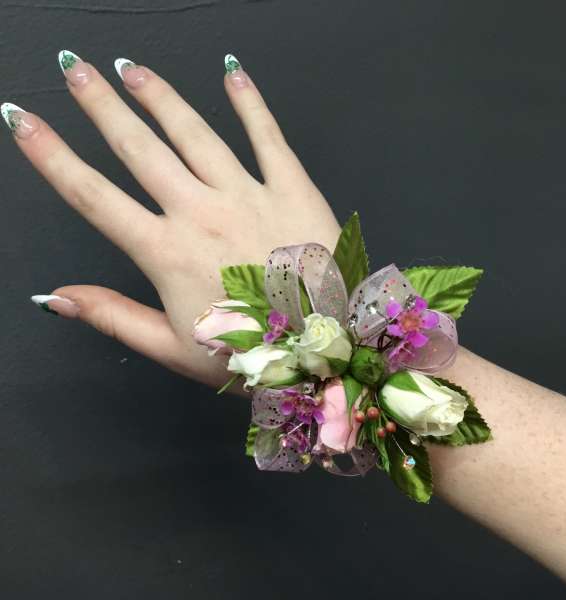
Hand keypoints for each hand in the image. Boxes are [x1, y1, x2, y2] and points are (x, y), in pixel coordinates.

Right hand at [5, 51, 341, 386]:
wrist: (323, 350)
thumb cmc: (247, 356)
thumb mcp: (172, 347)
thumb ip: (113, 317)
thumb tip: (55, 297)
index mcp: (167, 253)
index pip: (93, 196)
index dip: (51, 156)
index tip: (22, 120)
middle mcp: (202, 213)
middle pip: (139, 149)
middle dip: (101, 105)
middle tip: (75, 68)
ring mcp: (249, 195)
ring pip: (195, 133)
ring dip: (160, 97)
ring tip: (132, 68)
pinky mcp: (293, 189)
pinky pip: (267, 136)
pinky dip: (250, 102)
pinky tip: (232, 72)